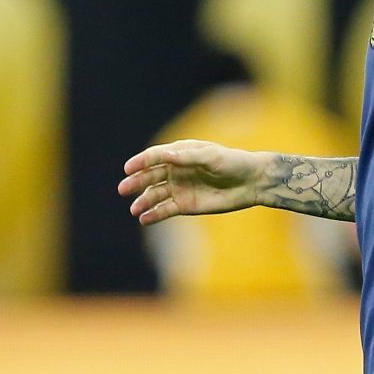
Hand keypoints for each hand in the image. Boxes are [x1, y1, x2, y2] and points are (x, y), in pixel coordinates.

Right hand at [118, 140, 265, 225]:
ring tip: (134, 209)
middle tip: (123, 189)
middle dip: (135, 182)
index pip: (154, 157)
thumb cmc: (232, 162)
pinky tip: (144, 219)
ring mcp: (178, 188)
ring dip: (143, 201)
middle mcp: (175, 171)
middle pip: (150, 176)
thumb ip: (188, 157)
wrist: (251, 182)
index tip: (128, 168)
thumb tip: (165, 156)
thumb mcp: (212, 157)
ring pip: (154, 195)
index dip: (140, 162)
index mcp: (180, 154)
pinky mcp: (185, 205)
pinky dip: (154, 214)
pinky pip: (165, 210)